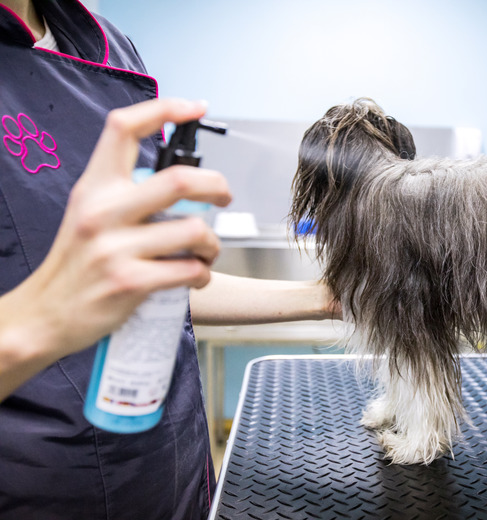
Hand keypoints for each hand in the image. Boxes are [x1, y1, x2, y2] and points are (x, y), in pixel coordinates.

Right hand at [0, 98, 231, 397]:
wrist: (46, 313)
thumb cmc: (78, 262)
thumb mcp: (89, 212)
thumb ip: (125, 191)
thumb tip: (181, 180)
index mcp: (94, 187)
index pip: (124, 128)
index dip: (165, 109)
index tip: (197, 106)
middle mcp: (103, 211)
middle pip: (180, 180)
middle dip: (217, 186)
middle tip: (224, 197)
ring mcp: (116, 248)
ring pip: (194, 231)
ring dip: (212, 244)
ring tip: (205, 252)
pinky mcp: (131, 282)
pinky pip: (190, 270)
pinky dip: (202, 274)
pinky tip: (195, 276)